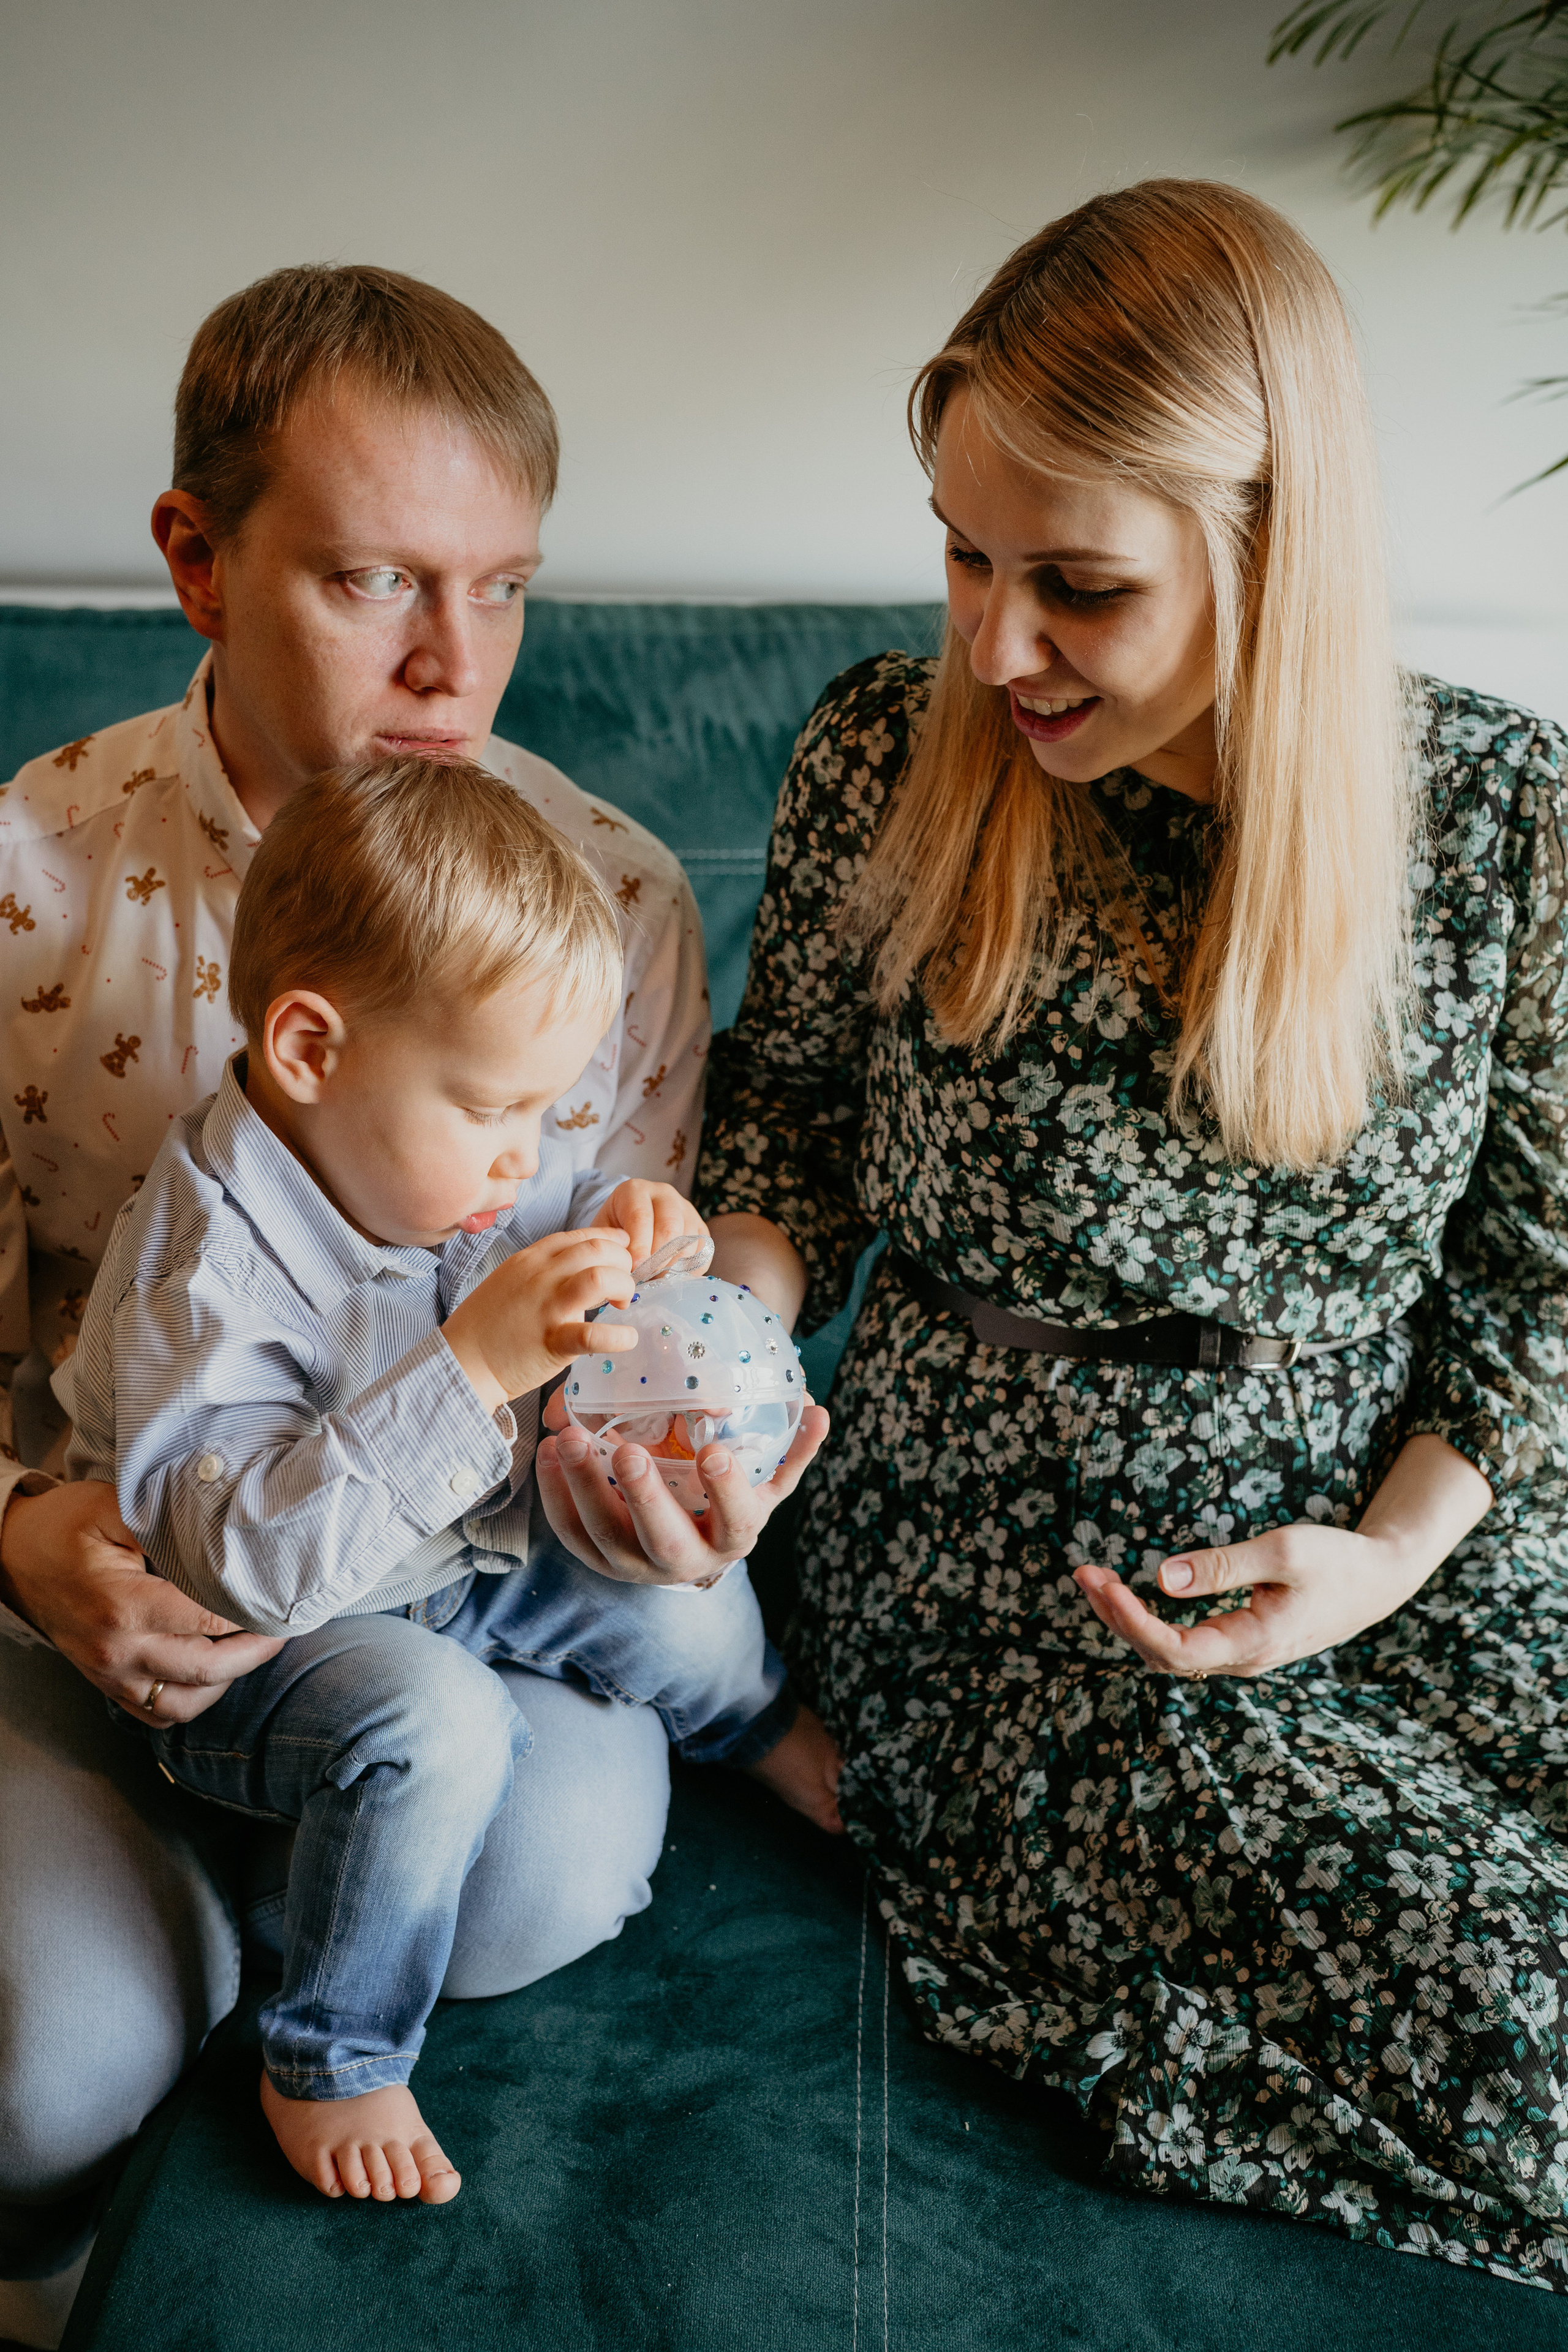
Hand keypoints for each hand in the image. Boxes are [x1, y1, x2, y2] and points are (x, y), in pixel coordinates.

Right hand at [0, 1479, 283, 1719]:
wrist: (12, 1555)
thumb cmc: (64, 1527)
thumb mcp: (113, 1506)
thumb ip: (166, 1520)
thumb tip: (220, 1530)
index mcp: (123, 1607)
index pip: (207, 1621)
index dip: (250, 1613)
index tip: (280, 1600)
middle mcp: (117, 1651)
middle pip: (205, 1670)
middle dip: (253, 1652)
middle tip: (282, 1630)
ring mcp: (109, 1675)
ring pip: (184, 1704)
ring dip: (226, 1681)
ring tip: (252, 1649)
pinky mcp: (105, 1685)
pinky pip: (157, 1714)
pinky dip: (191, 1701)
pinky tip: (212, 1673)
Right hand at [442, 1228, 638, 1413]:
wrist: (462, 1361)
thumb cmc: (487, 1325)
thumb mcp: (511, 1280)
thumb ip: (542, 1271)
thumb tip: (578, 1268)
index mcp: (530, 1259)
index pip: (581, 1235)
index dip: (610, 1240)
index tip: (624, 1252)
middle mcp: (540, 1276)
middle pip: (598, 1249)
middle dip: (623, 1263)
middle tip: (622, 1286)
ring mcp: (547, 1307)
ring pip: (600, 1277)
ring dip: (623, 1287)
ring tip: (621, 1304)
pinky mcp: (552, 1341)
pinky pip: (594, 1334)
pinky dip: (618, 1337)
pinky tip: (627, 1339)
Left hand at [536, 1398, 829, 1586]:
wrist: (690, 1545)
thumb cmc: (730, 1498)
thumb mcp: (763, 1477)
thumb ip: (790, 1446)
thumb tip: (817, 1408)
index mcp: (733, 1536)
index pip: (736, 1519)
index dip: (726, 1490)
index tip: (714, 1451)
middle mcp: (685, 1561)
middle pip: (664, 1539)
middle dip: (645, 1496)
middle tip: (628, 1450)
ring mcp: (635, 1566)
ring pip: (606, 1536)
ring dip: (585, 1486)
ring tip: (569, 1438)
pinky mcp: (596, 1560)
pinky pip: (571, 1534)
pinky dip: (554, 1494)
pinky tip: (547, 1451)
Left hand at [595, 1180, 708, 1269]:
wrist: (628, 1223)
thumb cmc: (613, 1230)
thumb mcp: (603, 1232)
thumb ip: (610, 1246)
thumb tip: (623, 1271)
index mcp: (635, 1190)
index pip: (641, 1217)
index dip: (639, 1245)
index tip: (635, 1269)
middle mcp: (664, 1194)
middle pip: (669, 1228)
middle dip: (658, 1259)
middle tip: (646, 1277)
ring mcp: (686, 1209)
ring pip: (688, 1241)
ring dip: (672, 1265)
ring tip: (655, 1277)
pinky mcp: (700, 1227)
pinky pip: (703, 1252)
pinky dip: (689, 1269)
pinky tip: (671, 1275)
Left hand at [1074, 1434, 1493, 1676]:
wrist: (1379, 1580)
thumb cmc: (1336, 1560)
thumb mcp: (1284, 1551)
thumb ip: (1222, 1566)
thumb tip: (1161, 1578)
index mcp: (1253, 1643)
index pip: (1174, 1649)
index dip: (1131, 1621)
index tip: (1104, 1583)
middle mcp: (1241, 1659)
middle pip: (1162, 1655)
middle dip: (1117, 1616)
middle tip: (1083, 1573)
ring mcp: (1240, 1654)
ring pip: (1170, 1653)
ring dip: (1129, 1619)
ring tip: (1095, 1580)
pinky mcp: (1240, 1641)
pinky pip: (1185, 1643)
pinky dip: (1150, 1620)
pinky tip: (1129, 1596)